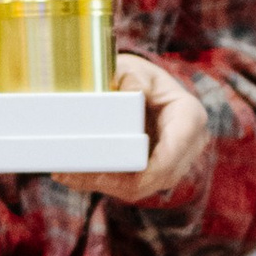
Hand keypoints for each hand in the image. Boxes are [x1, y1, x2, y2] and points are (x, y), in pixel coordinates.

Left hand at [57, 54, 211, 205]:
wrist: (144, 87)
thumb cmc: (138, 76)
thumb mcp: (133, 68)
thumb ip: (131, 77)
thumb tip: (130, 94)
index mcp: (189, 118)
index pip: (173, 154)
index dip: (145, 170)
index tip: (107, 172)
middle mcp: (188, 145)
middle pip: (155, 177)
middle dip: (113, 181)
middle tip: (71, 174)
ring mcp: (174, 163)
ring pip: (141, 187)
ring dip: (104, 185)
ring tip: (67, 175)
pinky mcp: (155, 173)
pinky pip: (132, 186)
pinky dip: (104, 182)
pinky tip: (74, 177)